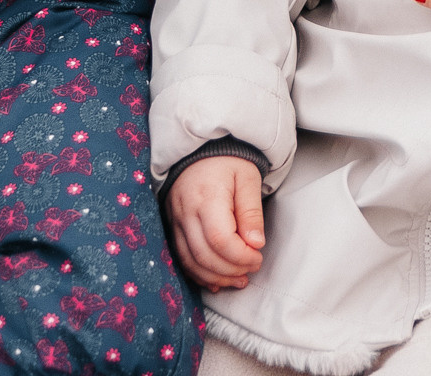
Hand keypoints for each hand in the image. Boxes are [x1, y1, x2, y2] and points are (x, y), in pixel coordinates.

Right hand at [166, 155, 264, 290]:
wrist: (200, 149)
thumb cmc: (228, 162)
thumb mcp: (248, 179)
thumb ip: (251, 212)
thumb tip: (256, 244)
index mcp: (207, 196)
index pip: (220, 239)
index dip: (241, 256)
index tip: (258, 257)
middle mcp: (185, 211)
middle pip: (204, 255)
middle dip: (231, 270)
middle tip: (252, 270)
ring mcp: (175, 220)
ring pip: (190, 261)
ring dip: (216, 277)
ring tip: (239, 279)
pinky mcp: (172, 226)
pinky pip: (181, 258)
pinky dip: (199, 274)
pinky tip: (217, 280)